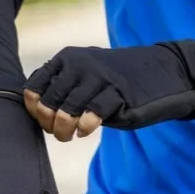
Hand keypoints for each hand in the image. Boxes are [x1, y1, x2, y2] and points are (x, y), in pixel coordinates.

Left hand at [23, 45, 194, 140]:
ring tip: (73, 134)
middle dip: (50, 125)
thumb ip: (59, 89)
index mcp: (65, 59)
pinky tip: (87, 130)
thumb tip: (34, 111)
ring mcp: (98, 77)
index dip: (35, 110)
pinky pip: (92, 115)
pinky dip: (85, 127)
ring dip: (65, 131)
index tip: (47, 120)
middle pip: (47, 103)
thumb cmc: (114, 84)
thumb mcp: (82, 79)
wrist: (161, 73)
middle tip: (61, 133)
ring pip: (66, 112)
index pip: (33, 87)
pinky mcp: (118, 93)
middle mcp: (78, 65)